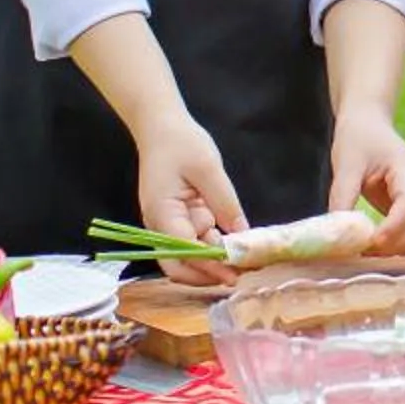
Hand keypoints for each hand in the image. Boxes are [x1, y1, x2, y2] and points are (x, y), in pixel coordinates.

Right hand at [135, 115, 244, 286]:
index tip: (233, 273)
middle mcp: (160, 225)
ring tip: (244, 264)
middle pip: (179, 265)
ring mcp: (168, 224)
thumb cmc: (181, 143)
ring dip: (213, 263)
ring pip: (189, 256)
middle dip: (207, 275)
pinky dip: (213, 248)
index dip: (208, 266)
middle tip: (238, 276)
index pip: (183, 251)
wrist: (161, 127)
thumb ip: (225, 203)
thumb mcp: (208, 169)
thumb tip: (241, 235)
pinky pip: (195, 241)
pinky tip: (235, 248)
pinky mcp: (179, 219)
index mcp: (162, 214)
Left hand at [330, 109, 404, 255]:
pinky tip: (381, 251)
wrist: (369, 124)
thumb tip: (337, 234)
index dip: (396, 225)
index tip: (374, 242)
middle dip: (397, 242)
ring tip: (372, 254)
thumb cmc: (358, 139)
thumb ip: (343, 195)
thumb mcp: (346, 162)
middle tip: (364, 252)